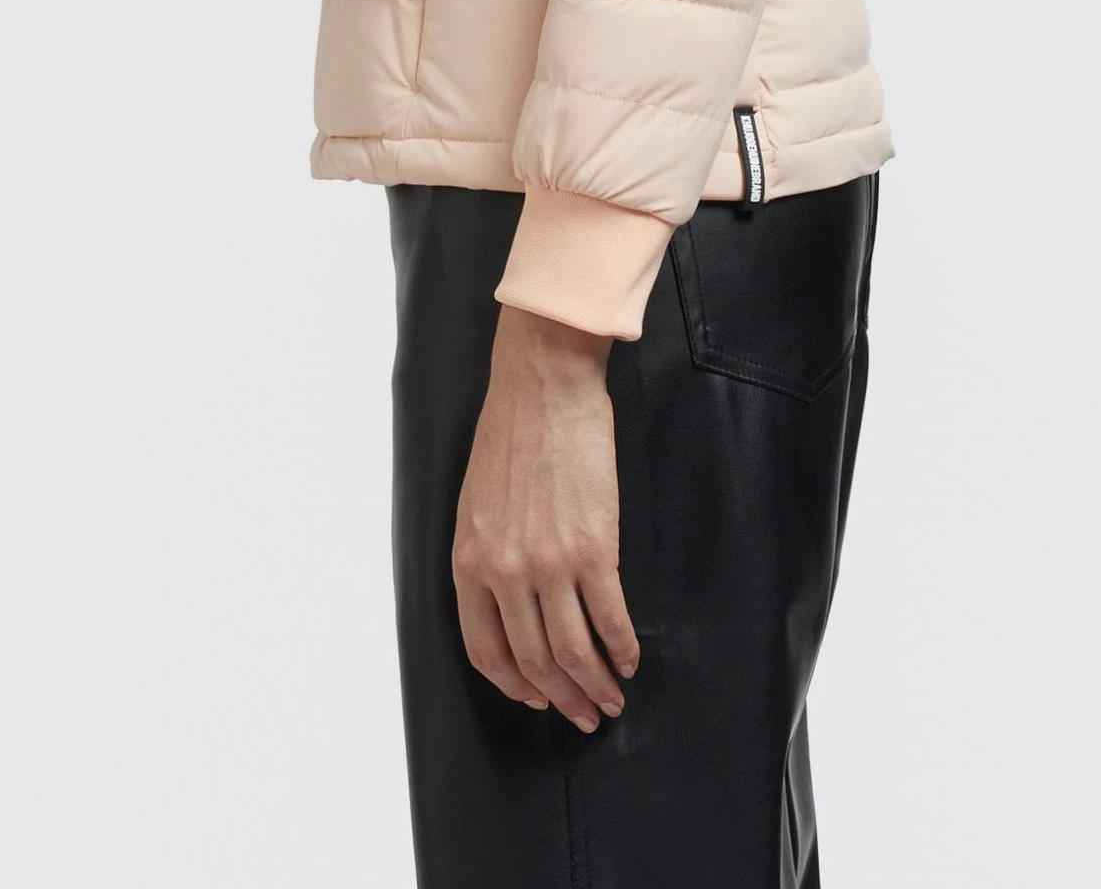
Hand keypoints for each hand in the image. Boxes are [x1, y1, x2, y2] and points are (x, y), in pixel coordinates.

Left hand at [451, 303, 639, 730]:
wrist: (544, 386)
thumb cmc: (510, 434)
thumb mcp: (475, 503)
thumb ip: (487, 557)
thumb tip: (512, 602)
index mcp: (470, 562)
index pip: (485, 650)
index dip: (513, 684)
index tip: (537, 696)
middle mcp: (505, 573)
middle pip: (534, 660)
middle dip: (562, 698)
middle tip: (585, 714)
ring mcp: (549, 563)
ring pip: (572, 651)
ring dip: (595, 684)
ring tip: (612, 699)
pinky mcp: (593, 548)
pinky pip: (610, 616)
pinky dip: (622, 647)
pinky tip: (630, 658)